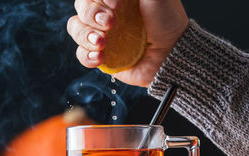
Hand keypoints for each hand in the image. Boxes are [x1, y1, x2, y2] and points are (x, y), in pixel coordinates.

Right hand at [67, 0, 188, 86]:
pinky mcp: (102, 56)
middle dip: (91, 14)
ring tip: (104, 42)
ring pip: (75, 29)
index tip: (116, 3)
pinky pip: (81, 54)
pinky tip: (101, 56)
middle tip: (111, 23)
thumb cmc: (168, 21)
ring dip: (86, 35)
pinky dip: (87, 55)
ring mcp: (102, 35)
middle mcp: (105, 14)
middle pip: (80, 7)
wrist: (172, 54)